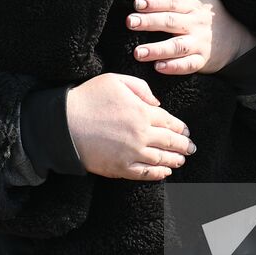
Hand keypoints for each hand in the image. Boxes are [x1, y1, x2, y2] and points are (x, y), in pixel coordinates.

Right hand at [65, 73, 194, 180]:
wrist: (64, 124)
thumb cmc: (88, 98)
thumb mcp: (115, 80)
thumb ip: (141, 88)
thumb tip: (157, 103)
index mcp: (142, 112)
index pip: (169, 121)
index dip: (180, 128)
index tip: (186, 131)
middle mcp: (141, 134)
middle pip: (170, 142)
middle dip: (183, 145)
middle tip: (191, 148)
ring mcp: (132, 153)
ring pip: (161, 159)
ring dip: (174, 160)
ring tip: (181, 160)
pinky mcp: (121, 168)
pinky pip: (145, 173)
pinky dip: (158, 173)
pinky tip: (165, 172)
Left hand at [128, 0, 255, 74]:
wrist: (238, 42)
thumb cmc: (214, 17)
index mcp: (194, 7)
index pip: (173, 2)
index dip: (156, 1)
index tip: (138, 3)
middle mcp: (195, 25)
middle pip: (171, 22)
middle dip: (149, 22)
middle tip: (130, 22)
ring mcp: (199, 44)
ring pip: (176, 46)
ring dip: (157, 49)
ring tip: (138, 52)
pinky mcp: (201, 61)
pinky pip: (188, 65)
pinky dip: (174, 67)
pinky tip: (158, 67)